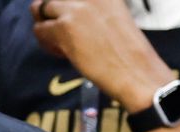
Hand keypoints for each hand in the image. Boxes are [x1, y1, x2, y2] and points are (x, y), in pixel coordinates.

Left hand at [29, 0, 177, 110]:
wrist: (139, 75)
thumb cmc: (132, 57)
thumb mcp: (117, 20)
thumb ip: (95, 14)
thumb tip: (73, 18)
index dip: (66, 7)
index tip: (70, 20)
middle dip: (51, 13)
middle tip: (60, 32)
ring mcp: (75, 10)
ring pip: (40, 8)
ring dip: (46, 26)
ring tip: (59, 44)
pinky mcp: (64, 29)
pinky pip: (39, 30)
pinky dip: (46, 44)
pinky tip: (62, 54)